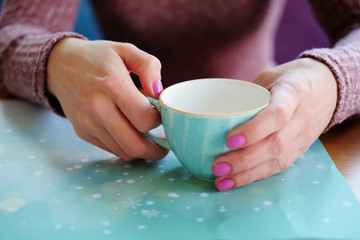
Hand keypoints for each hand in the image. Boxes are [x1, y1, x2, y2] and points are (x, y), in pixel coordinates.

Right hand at [47, 38, 167, 159]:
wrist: (59, 65)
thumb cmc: (98, 57)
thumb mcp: (126, 50)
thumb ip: (148, 66)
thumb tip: (159, 92)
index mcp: (112, 84)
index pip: (144, 119)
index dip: (159, 121)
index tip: (161, 115)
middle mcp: (97, 107)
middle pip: (135, 145)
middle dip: (156, 150)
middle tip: (165, 144)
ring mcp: (88, 122)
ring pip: (124, 151)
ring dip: (142, 151)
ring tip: (151, 141)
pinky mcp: (82, 132)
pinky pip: (111, 149)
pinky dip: (126, 148)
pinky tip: (132, 136)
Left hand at [212, 58, 337, 190]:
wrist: (329, 87)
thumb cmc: (291, 79)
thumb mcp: (269, 76)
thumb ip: (246, 94)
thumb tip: (215, 115)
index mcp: (293, 92)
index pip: (277, 115)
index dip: (254, 130)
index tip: (229, 140)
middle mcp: (301, 118)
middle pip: (275, 144)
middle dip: (244, 160)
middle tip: (217, 166)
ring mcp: (303, 137)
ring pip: (278, 160)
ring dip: (247, 174)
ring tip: (222, 180)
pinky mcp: (300, 150)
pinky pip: (279, 166)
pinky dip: (256, 176)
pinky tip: (236, 181)